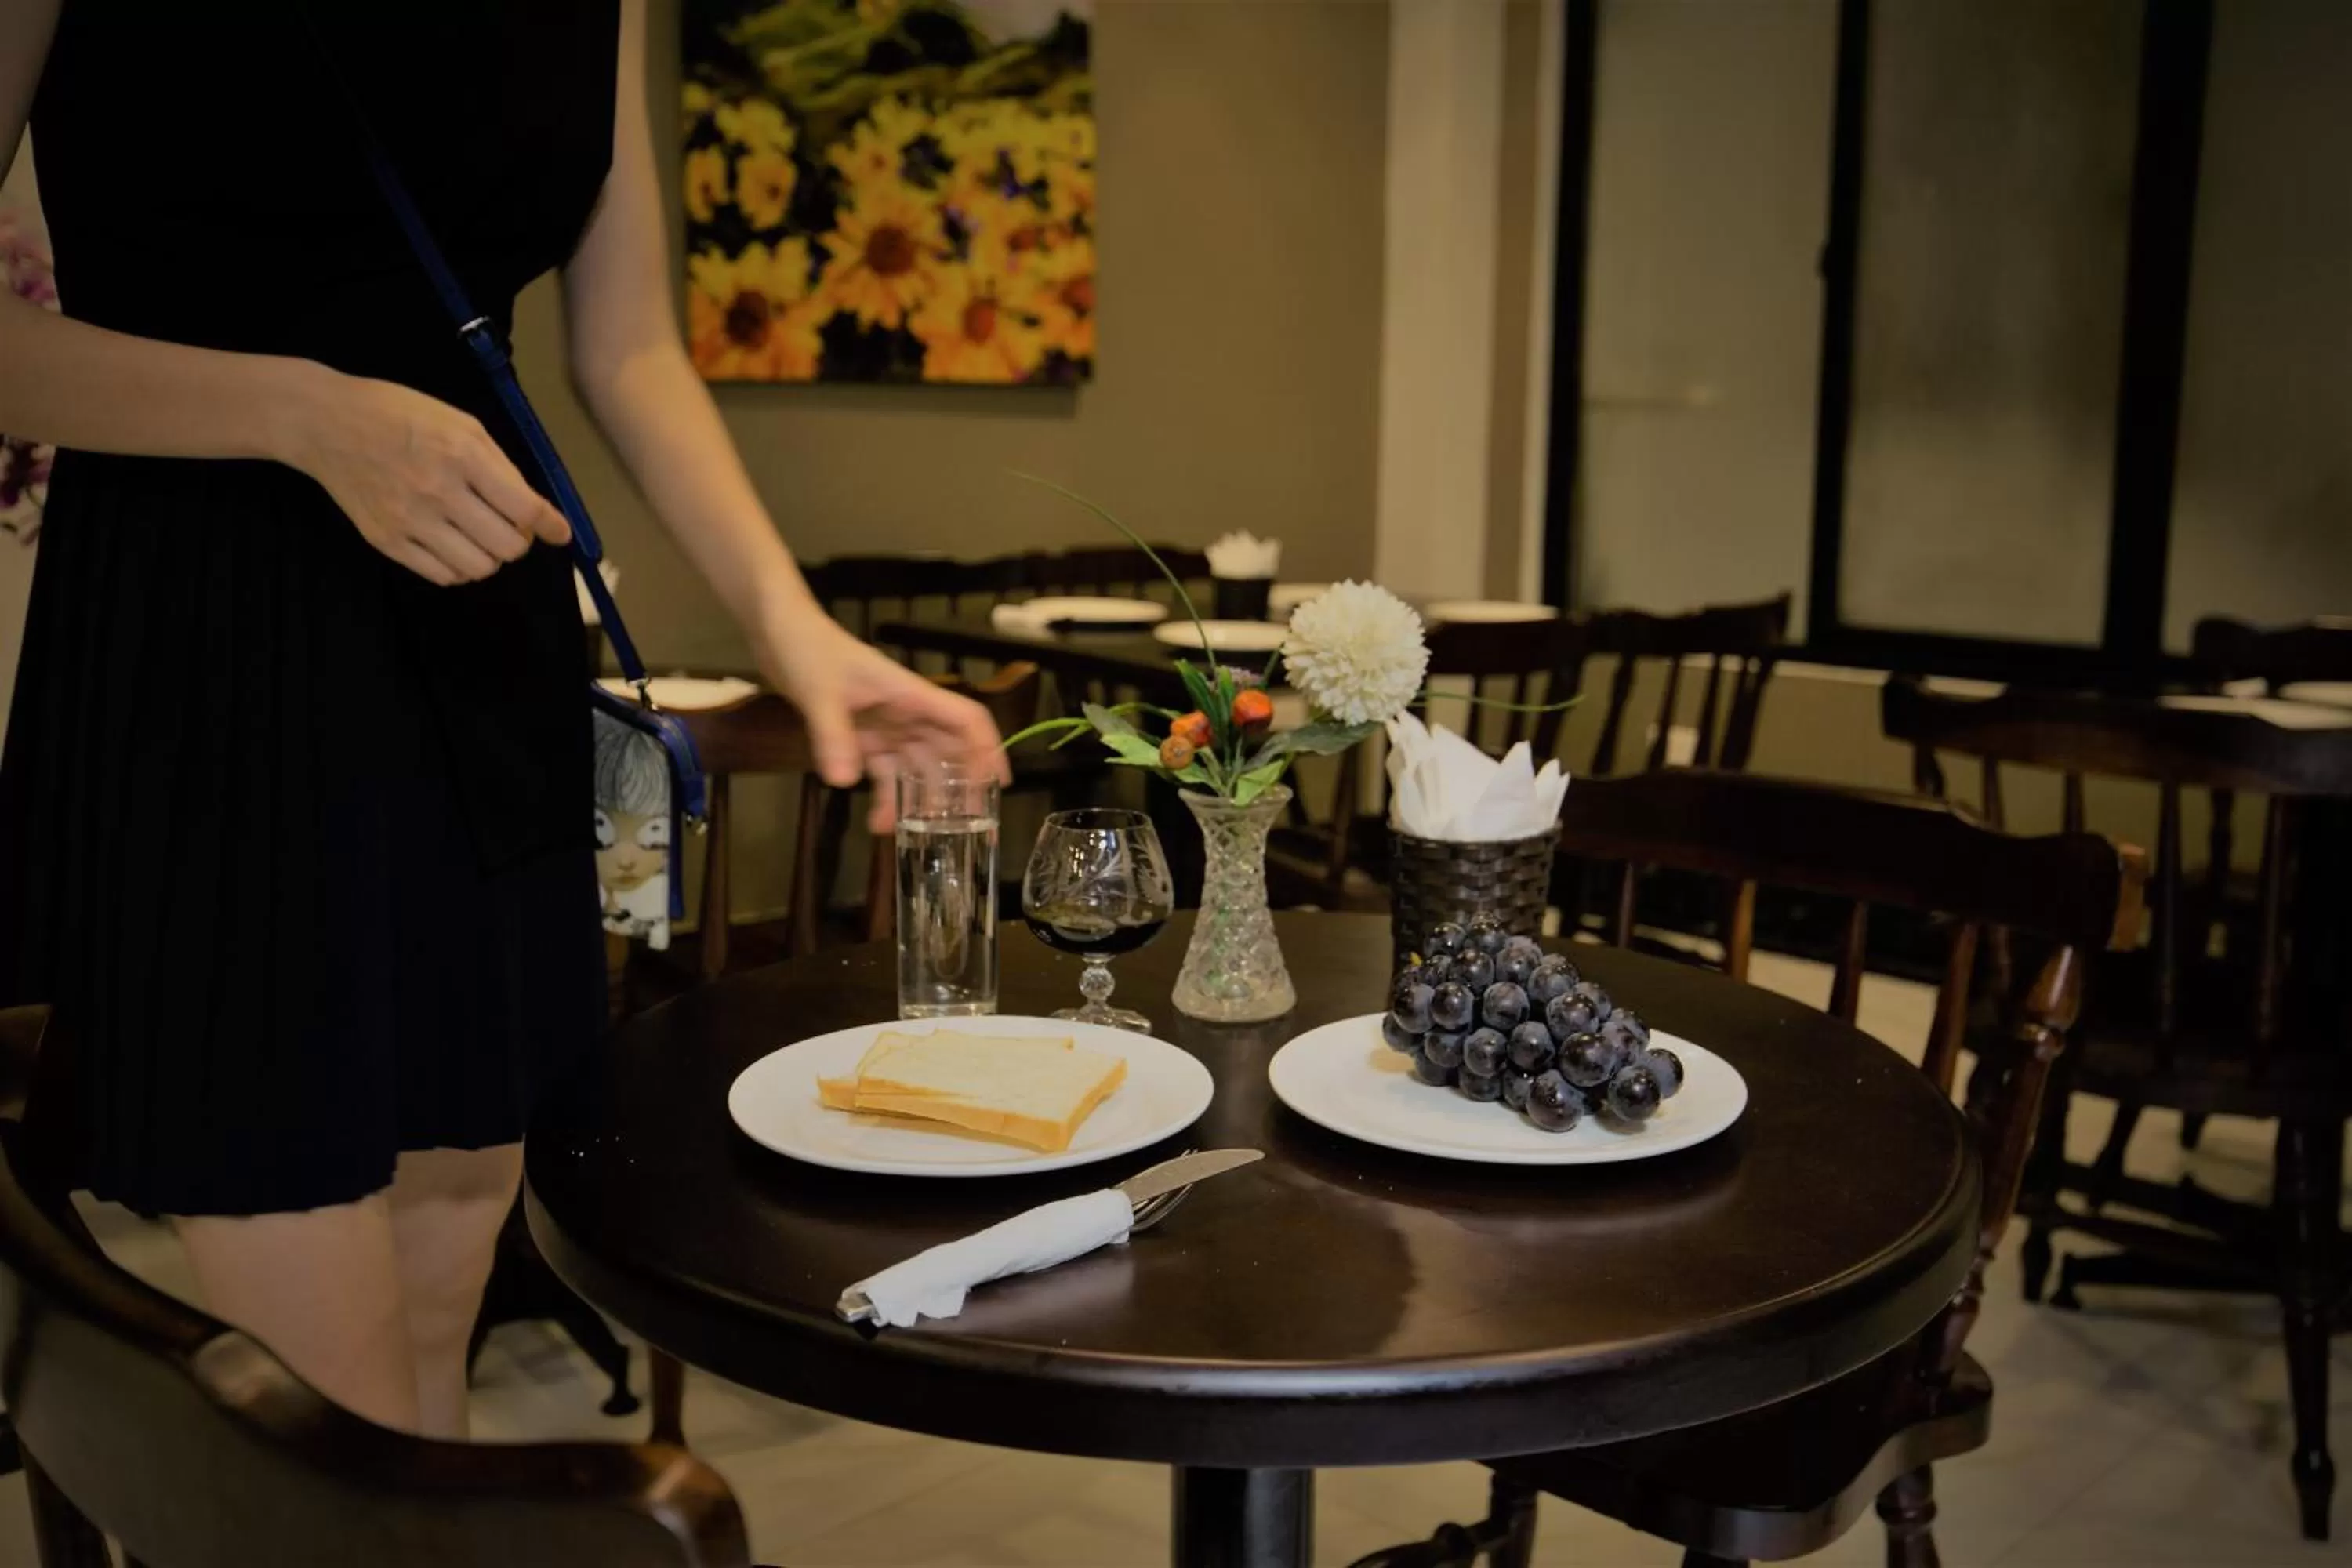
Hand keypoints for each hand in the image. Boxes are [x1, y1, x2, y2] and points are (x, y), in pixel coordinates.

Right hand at [283, 370, 571, 584]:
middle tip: (507, 524)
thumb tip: (540, 513)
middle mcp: (438, 491)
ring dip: (490, 556)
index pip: (524, 509)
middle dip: (518, 539)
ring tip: (479, 534)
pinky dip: (459, 567)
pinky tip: (453, 544)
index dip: (550, 526)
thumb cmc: (401, 415)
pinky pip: (443, 576)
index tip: (559, 532)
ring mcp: (409, 520)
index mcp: (462, 455)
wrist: (327, 423)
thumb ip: (502, 467)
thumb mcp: (461, 424)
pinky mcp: (386, 541)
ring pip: (479, 568)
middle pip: (507, 547)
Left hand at [756, 605, 1007, 831]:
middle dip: (962, 788)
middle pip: (949, 751)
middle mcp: (907, 714)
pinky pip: (884, 773)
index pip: (967, 721)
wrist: (779, 633)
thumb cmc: (808, 650)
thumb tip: (844, 783)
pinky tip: (878, 824)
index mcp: (912, 696)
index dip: (989, 750)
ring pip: (918, 767)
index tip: (999, 785)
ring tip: (924, 836)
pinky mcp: (863, 736)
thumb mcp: (821, 693)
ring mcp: (886, 726)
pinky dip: (885, 798)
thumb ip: (833, 736)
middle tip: (969, 828)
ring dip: (923, 800)